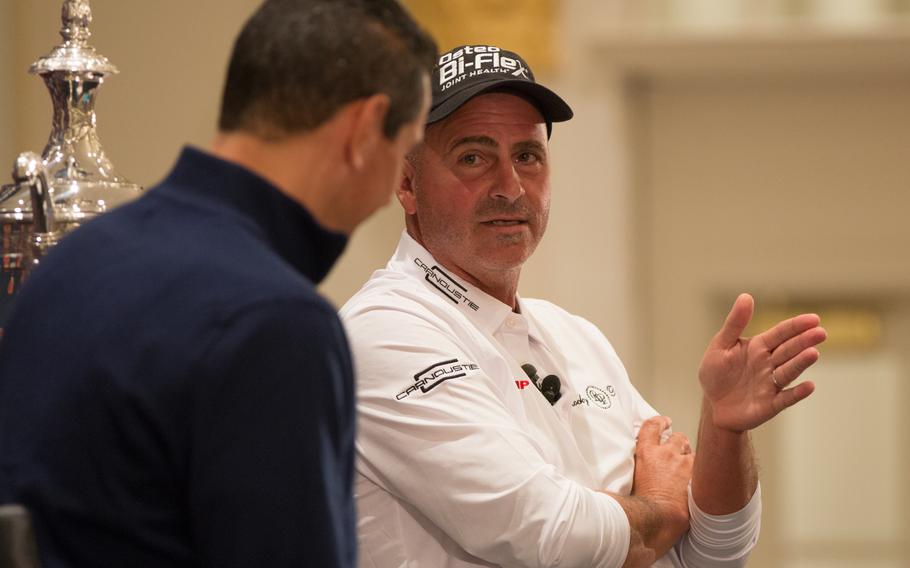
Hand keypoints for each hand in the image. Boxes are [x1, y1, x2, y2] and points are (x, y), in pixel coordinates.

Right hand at [623, 415, 692, 565]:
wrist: (658, 517)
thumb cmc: (640, 504)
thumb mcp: (630, 480)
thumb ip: (634, 470)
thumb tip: (620, 478)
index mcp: (646, 453)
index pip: (652, 426)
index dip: (659, 422)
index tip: (664, 422)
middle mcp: (665, 453)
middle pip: (677, 437)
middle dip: (678, 442)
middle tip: (678, 449)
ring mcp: (683, 463)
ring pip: (691, 451)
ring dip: (689, 456)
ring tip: (689, 466)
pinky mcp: (696, 475)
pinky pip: (702, 467)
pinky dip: (700, 471)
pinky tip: (699, 479)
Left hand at [698, 293, 826, 431]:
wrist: (713, 405)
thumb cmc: (716, 373)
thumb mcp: (720, 345)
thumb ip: (734, 323)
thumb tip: (746, 296)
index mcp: (759, 347)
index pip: (781, 333)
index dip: (796, 326)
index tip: (813, 319)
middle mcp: (769, 363)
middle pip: (789, 350)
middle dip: (804, 341)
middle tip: (820, 333)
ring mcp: (771, 384)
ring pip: (789, 371)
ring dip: (801, 363)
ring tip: (813, 353)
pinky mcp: (770, 404)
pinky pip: (785, 398)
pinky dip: (797, 393)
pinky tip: (809, 386)